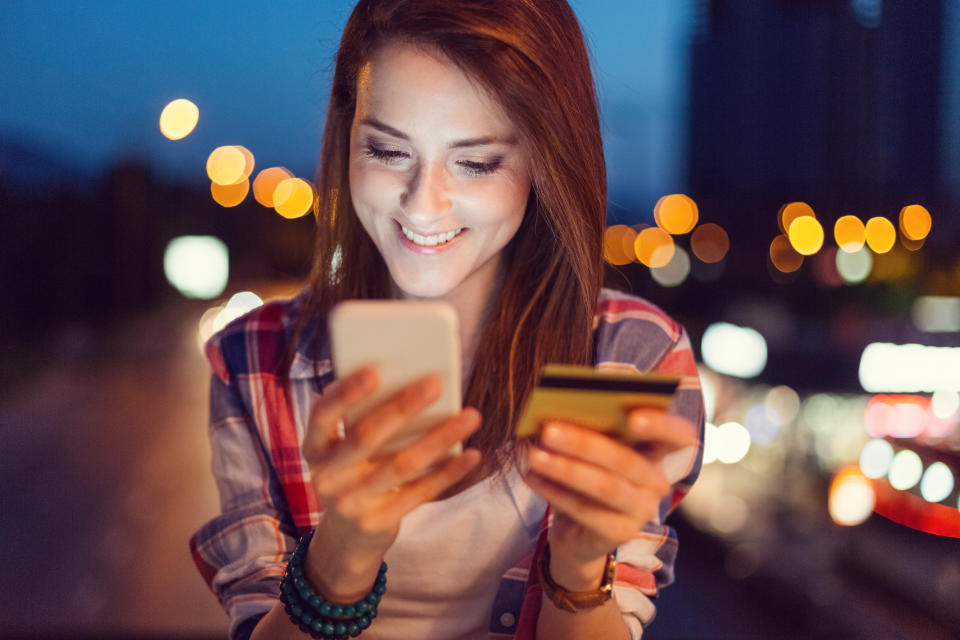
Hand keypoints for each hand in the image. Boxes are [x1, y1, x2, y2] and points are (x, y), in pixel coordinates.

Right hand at [300, 367, 481, 598]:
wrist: (347, 536)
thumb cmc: (354, 471)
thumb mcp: (345, 448)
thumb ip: (365, 419)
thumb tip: (414, 381)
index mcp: (315, 446)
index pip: (323, 413)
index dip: (346, 392)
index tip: (374, 370)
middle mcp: (327, 475)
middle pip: (365, 436)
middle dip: (402, 407)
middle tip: (434, 383)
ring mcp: (351, 502)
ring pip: (401, 465)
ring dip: (439, 438)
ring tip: (470, 416)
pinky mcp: (378, 522)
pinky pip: (419, 492)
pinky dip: (448, 472)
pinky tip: (471, 454)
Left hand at [523, 408, 697, 588]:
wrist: (578, 530)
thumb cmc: (586, 473)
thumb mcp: (592, 446)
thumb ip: (591, 424)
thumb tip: (562, 402)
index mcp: (657, 451)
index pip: (678, 436)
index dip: (662, 425)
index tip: (634, 416)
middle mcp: (657, 482)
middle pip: (626, 461)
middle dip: (584, 444)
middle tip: (547, 430)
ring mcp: (642, 511)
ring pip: (604, 486)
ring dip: (564, 468)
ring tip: (532, 454)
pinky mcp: (620, 533)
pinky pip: (585, 510)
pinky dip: (554, 491)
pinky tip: (532, 476)